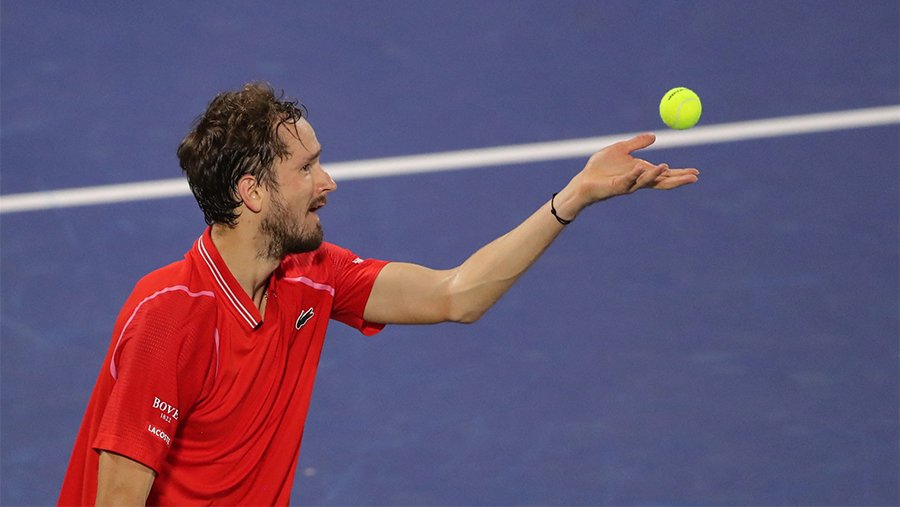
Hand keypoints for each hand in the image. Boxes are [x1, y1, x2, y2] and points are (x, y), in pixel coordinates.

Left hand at [570, 133, 698, 205]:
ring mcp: (629, 185)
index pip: (666, 174)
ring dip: (657, 174)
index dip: (680, 173)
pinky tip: (641, 168)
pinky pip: (628, 180)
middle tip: (694, 177)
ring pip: (647, 181)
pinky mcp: (617, 186)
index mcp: (642, 172)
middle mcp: (639, 181)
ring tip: (667, 167)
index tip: (696, 172)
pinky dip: (636, 175)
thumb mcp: (621, 150)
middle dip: (678, 179)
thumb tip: (655, 136)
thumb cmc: (600, 167)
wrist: (584, 179)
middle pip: (663, 182)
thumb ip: (637, 143)